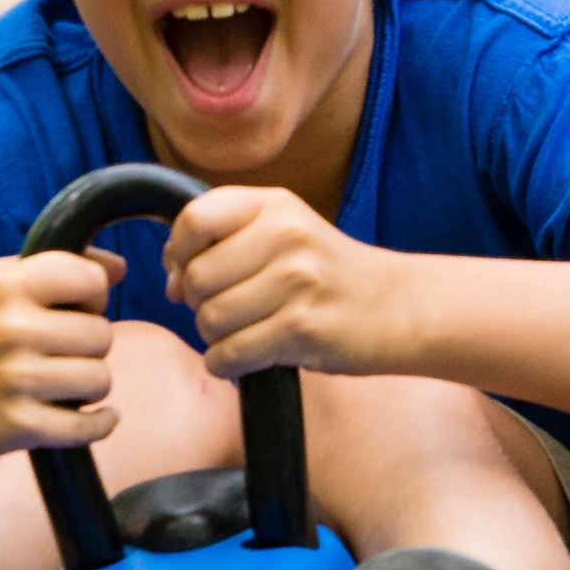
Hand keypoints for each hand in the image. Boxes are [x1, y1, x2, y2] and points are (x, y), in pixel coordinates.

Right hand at [0, 249, 127, 462]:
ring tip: (61, 384)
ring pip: (101, 380)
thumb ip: (56, 269)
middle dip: (89, 347)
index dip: (93, 297)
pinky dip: (99, 424)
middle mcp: (11, 328)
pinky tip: (88, 417)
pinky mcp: (18, 426)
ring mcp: (14, 379)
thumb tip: (120, 268)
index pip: (91, 280)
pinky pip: (90, 426)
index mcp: (6, 285)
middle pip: (102, 335)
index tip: (74, 311)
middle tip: (60, 355)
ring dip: (89, 386)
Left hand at [161, 186, 403, 377]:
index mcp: (274, 205)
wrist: (400, 307)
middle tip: (228, 310)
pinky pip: (231, 354)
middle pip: (196, 278)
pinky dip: (227, 364)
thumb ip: (224, 243)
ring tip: (246, 333)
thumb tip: (169, 281)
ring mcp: (297, 282)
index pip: (194, 220)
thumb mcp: (285, 233)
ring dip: (215, 337)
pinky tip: (250, 358)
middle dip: (198, 304)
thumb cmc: (329, 275)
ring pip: (210, 320)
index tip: (188, 272)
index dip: (178, 253)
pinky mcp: (304, 329)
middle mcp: (285, 236)